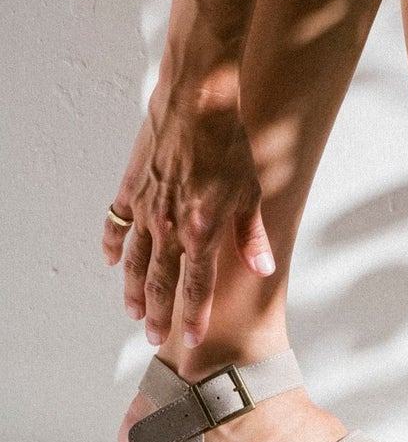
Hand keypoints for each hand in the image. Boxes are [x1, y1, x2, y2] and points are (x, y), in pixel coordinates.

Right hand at [102, 86, 274, 347]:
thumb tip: (263, 269)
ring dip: (132, 289)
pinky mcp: (131, 188)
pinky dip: (112, 245)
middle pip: (159, 282)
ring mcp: (146, 208)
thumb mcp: (251, 191)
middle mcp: (169, 225)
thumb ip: (252, 236)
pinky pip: (116, 224)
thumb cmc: (229, 143)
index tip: (191, 340)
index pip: (196, 286)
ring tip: (132, 312)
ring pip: (133, 261)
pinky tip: (111, 261)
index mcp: (201, 230)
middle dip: (158, 313)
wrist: (197, 101)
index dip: (193, 316)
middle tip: (154, 337)